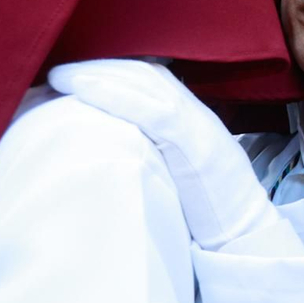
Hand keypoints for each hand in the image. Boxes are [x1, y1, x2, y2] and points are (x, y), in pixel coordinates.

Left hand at [47, 59, 276, 250]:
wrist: (246, 235)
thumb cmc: (209, 211)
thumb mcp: (183, 170)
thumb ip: (159, 150)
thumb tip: (116, 145)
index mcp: (193, 118)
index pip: (150, 78)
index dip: (111, 70)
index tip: (74, 72)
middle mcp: (196, 114)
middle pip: (144, 74)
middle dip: (99, 67)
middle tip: (57, 72)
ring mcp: (198, 127)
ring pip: (147, 85)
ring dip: (99, 76)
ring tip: (61, 77)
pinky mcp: (196, 146)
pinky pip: (154, 112)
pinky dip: (117, 96)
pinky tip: (85, 89)